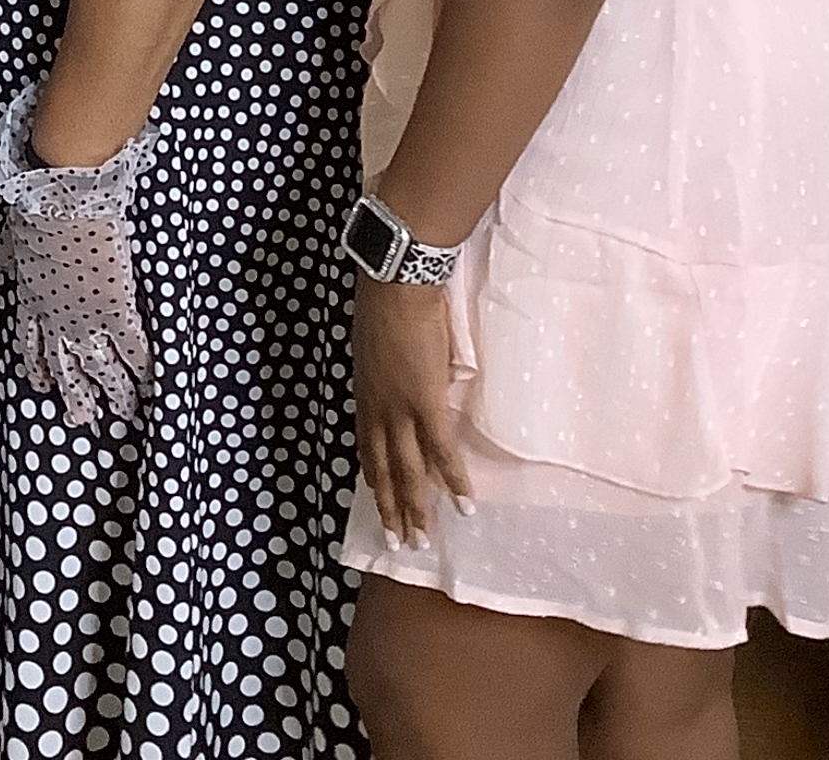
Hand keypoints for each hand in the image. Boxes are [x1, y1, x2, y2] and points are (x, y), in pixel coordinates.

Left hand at [0, 92, 154, 425]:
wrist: (62, 199)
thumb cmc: (35, 210)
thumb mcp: (12, 237)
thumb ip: (5, 258)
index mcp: (31, 300)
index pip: (31, 344)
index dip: (38, 366)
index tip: (42, 385)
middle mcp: (56, 319)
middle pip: (65, 368)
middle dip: (73, 395)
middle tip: (81, 420)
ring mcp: (86, 319)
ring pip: (99, 369)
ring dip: (112, 394)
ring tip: (121, 414)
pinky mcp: (116, 312)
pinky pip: (132, 350)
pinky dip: (142, 370)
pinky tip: (151, 386)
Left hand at [353, 275, 471, 544]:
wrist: (396, 286)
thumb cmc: (389, 306)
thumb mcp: (379, 347)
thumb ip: (392, 373)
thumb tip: (415, 381)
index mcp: (365, 395)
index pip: (366, 447)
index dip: (373, 477)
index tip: (377, 501)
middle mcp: (376, 410)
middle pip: (382, 469)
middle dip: (390, 508)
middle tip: (399, 542)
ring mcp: (400, 411)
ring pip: (407, 472)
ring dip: (416, 509)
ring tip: (423, 542)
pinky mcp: (426, 406)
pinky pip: (441, 453)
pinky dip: (452, 481)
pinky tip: (463, 506)